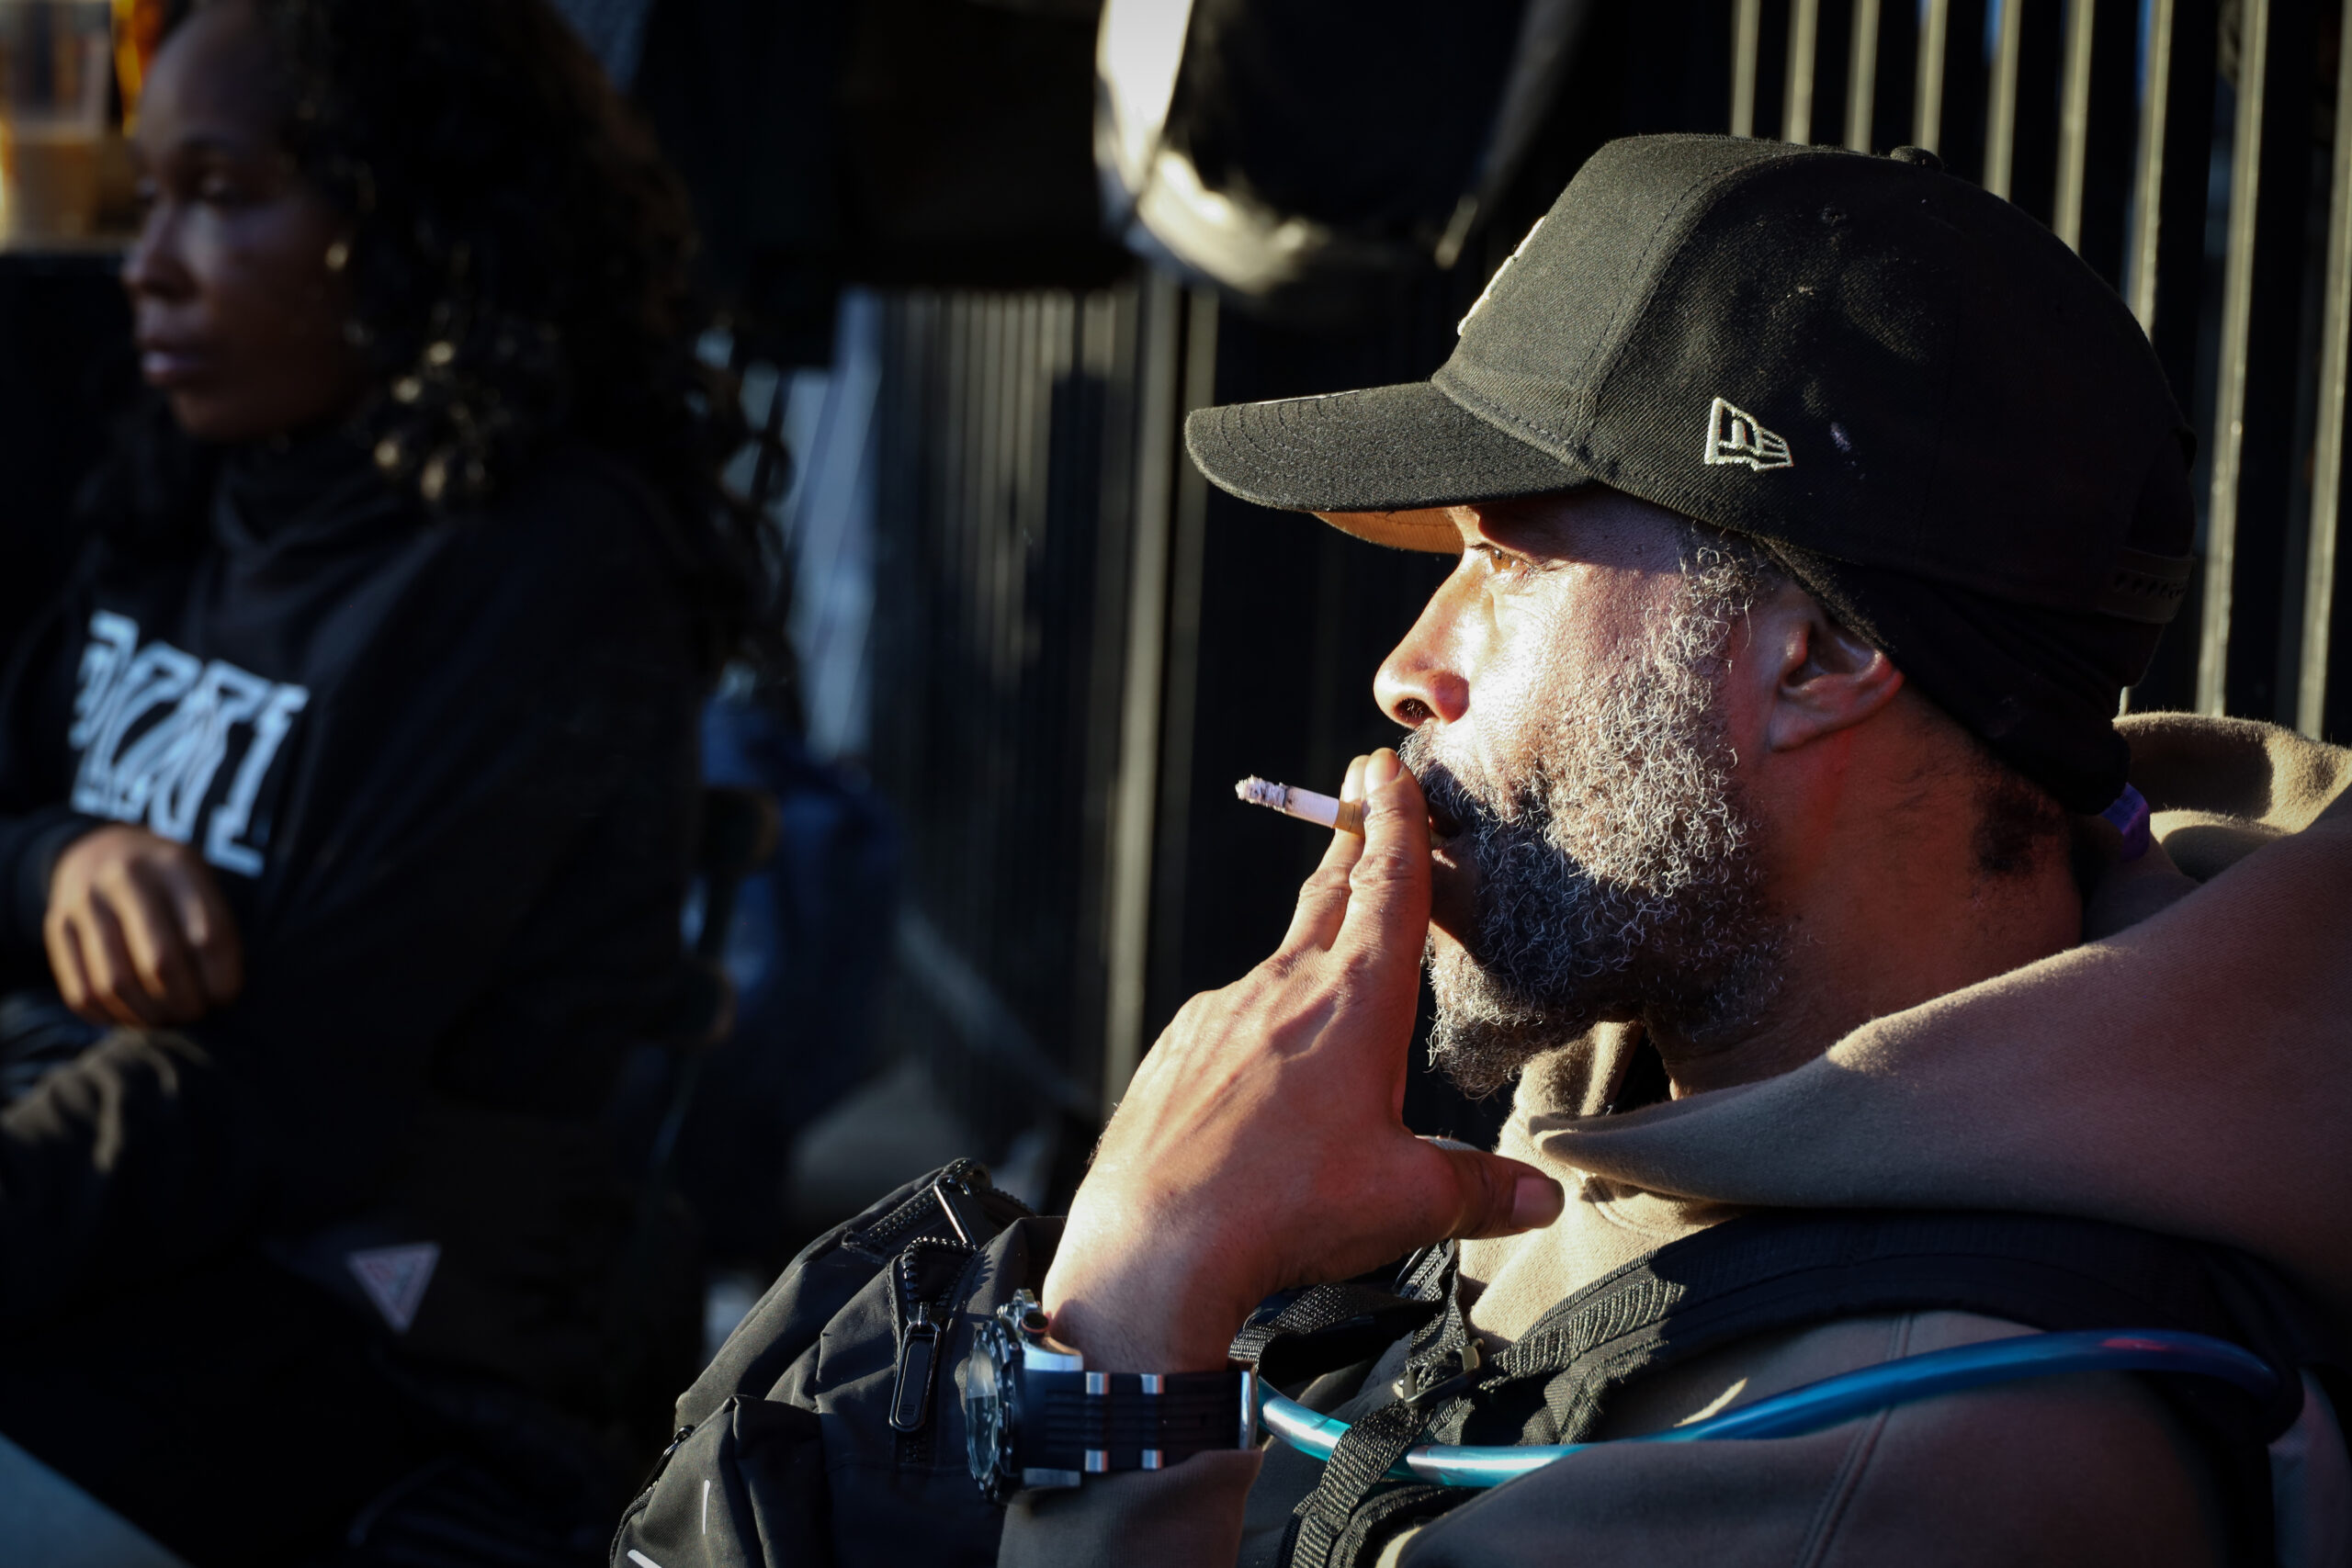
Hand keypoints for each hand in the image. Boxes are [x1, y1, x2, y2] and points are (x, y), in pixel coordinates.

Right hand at [45, 825, 244, 1026]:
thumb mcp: (200, 883)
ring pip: (116, 983)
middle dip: (184, 1002)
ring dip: (148, 1014)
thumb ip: (215, 930)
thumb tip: (219, 999)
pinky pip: (80, 991)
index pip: (207, 936)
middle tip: (195, 1013)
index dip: (220, 979)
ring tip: (166, 1017)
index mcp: (176, 865)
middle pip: (160, 962)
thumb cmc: (167, 882)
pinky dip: (111, 1016)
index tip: (225, 998)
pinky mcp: (57, 925)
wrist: (100, 849)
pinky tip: (132, 1015)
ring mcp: (85, 901)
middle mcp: (126, 877)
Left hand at [1043, 749, 1563, 1371]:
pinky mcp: (1179, 1051)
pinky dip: (1260, 1021)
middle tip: (1361, 793)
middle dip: (1353, 842)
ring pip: (1278, 962)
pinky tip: (1266, 1070)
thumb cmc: (1286, 1211)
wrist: (1153, 1241)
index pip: (1388, 889)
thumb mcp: (1407, 1203)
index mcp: (1353, 1003)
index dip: (1398, 824)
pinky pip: (1231, 1018)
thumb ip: (1480, 1190)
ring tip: (1331, 954)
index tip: (1390, 770)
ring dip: (1311, 944)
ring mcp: (1220, 1014)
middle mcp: (1283, 988)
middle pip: (1329, 897)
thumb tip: (1540, 1199)